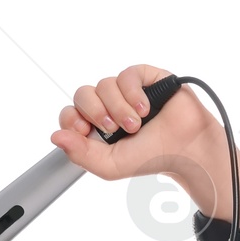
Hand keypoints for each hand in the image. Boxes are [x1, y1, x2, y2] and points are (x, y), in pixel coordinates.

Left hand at [50, 63, 217, 182]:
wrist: (185, 150)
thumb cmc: (150, 159)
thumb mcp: (109, 166)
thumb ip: (80, 154)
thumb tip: (54, 136)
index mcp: (97, 127)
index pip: (70, 113)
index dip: (71, 119)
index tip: (84, 131)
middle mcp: (109, 105)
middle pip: (82, 94)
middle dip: (94, 112)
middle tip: (113, 129)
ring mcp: (127, 90)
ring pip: (104, 84)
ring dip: (119, 107)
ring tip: (137, 124)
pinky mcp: (146, 77)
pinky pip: (126, 74)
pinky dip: (132, 93)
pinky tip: (145, 108)